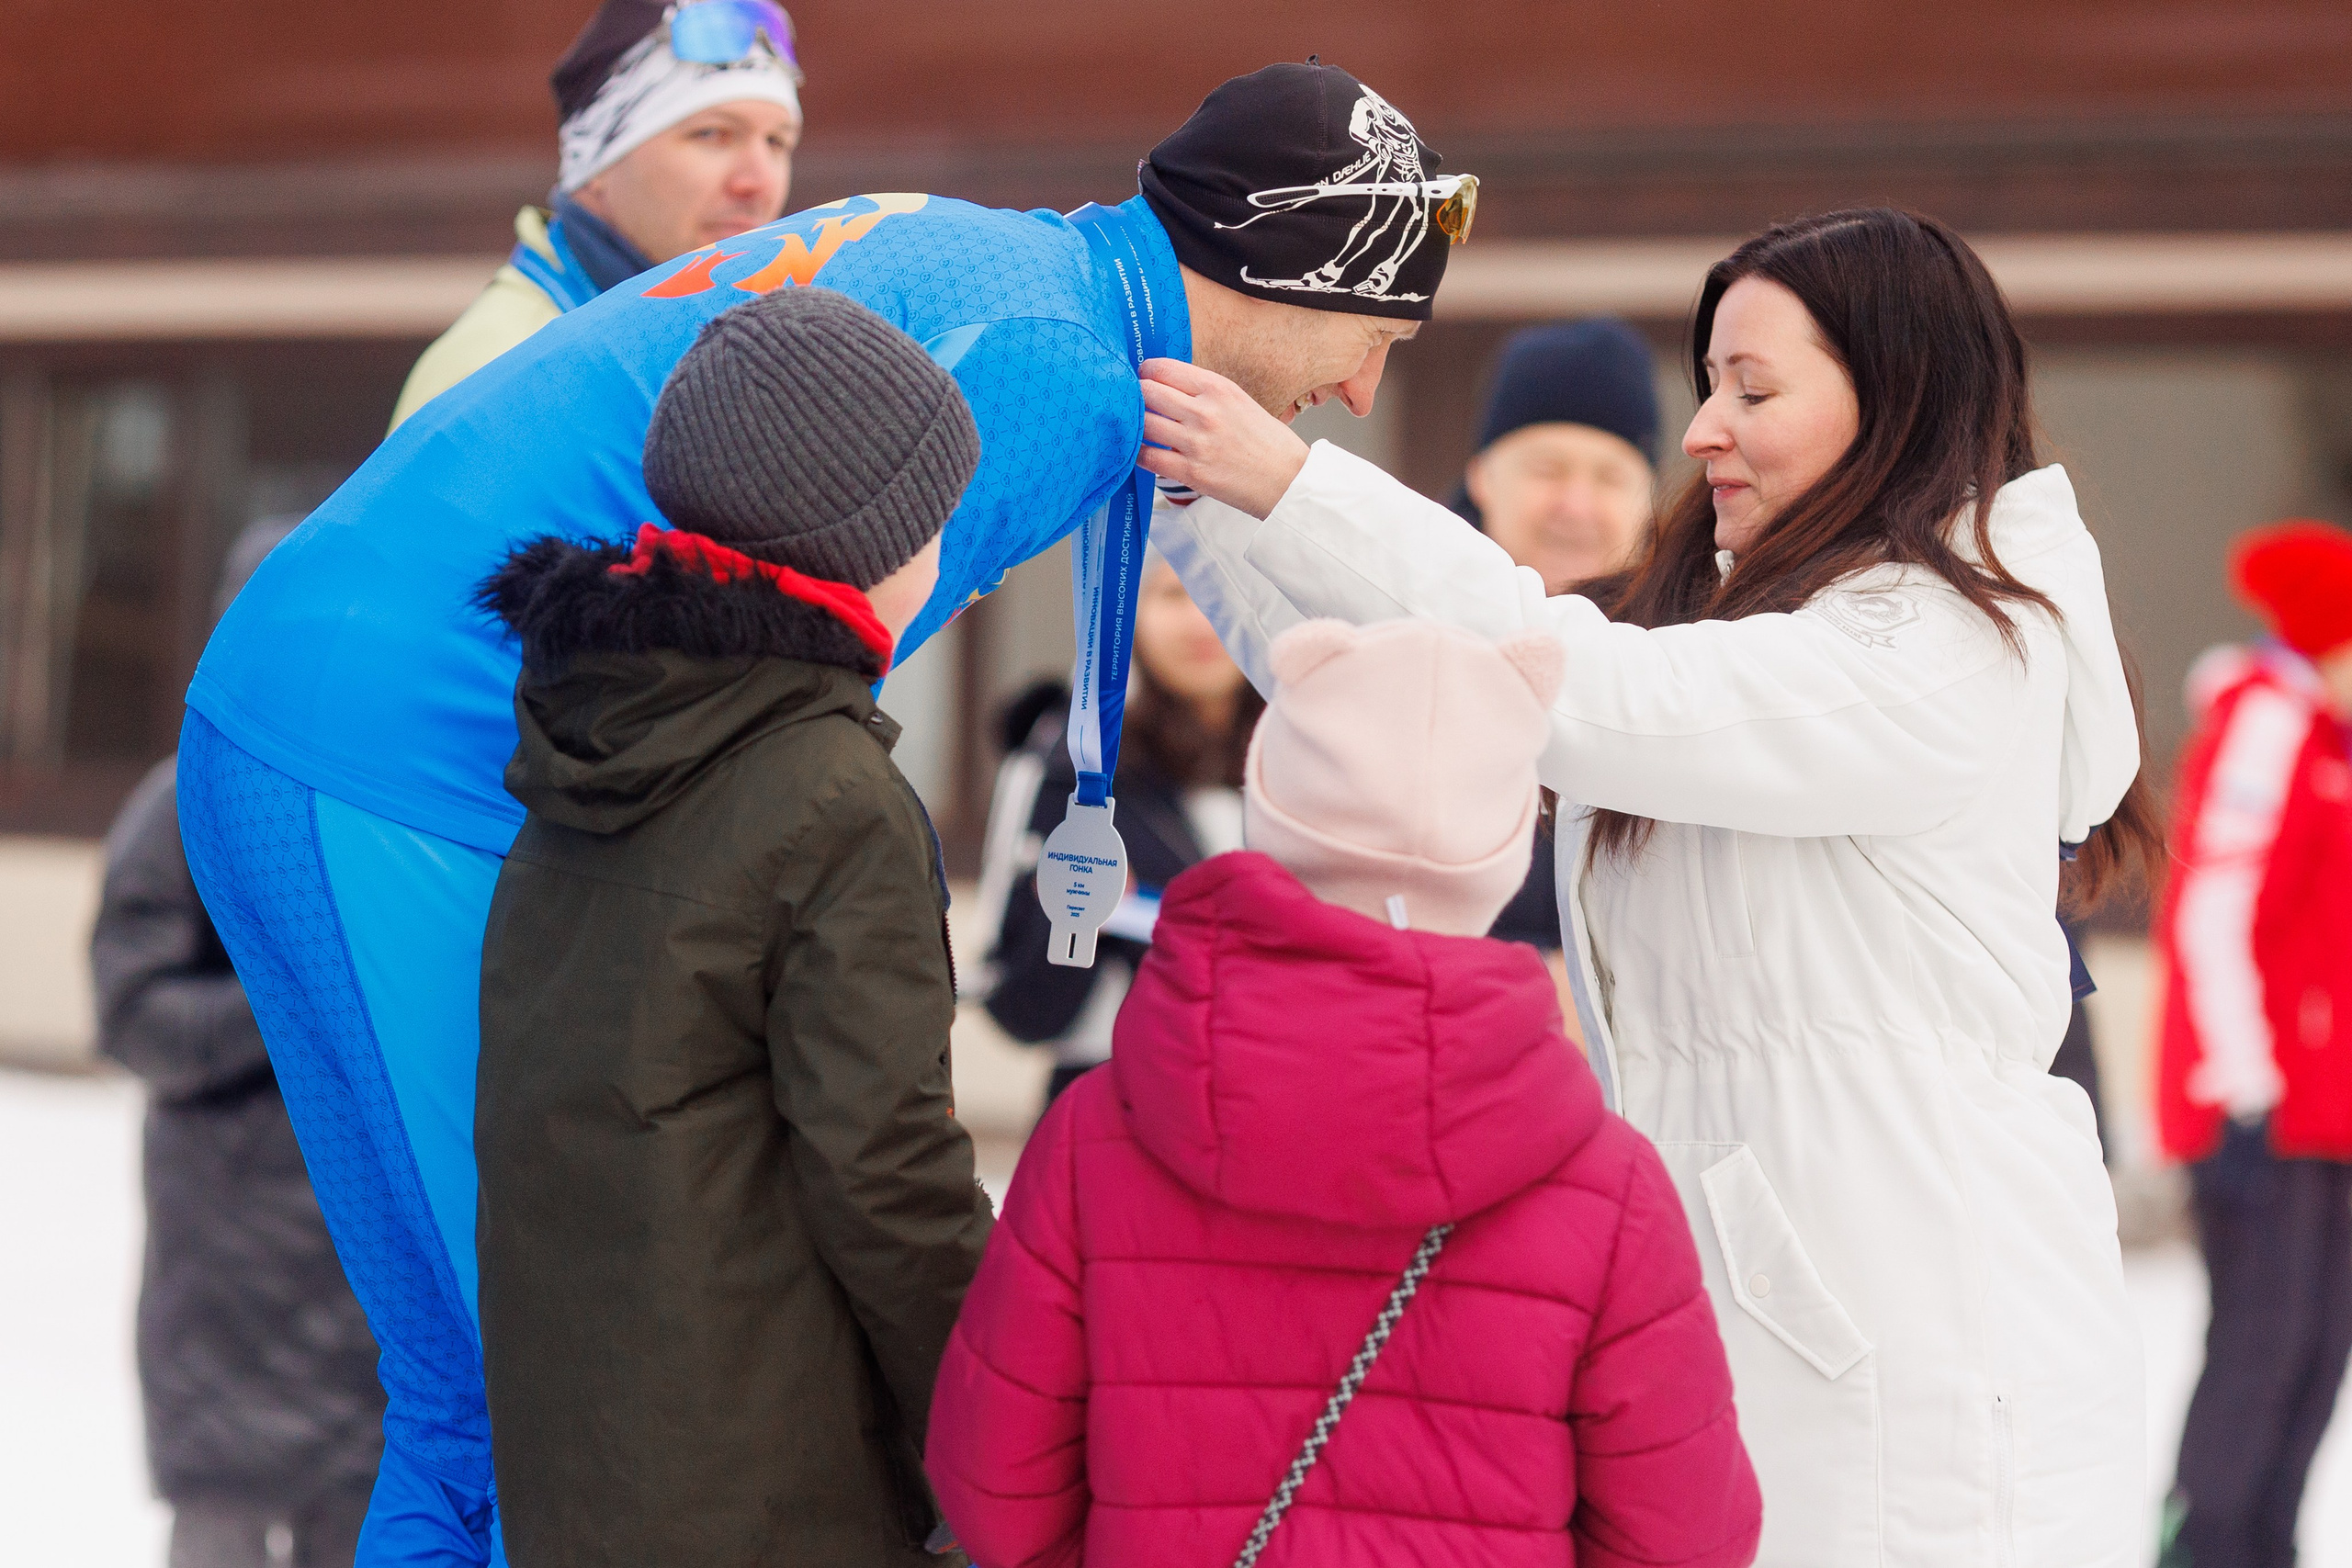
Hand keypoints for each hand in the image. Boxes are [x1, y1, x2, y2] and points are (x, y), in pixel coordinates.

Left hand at [1138, 359, 1311, 520]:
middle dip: (1135, 397)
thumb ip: (1204, 393)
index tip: (1143, 381)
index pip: (1162, 368)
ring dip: (1135, 426)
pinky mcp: (1191, 472)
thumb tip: (1167, 387)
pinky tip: (1142, 453)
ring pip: (1143, 423)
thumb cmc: (1266, 443)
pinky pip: (1147, 457)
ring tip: (1139, 430)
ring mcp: (1196, 442)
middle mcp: (1205, 411)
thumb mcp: (1239, 402)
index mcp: (1218, 388)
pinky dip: (1138, 453)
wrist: (1288, 481)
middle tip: (1134, 405)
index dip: (1145, 374)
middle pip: (1146, 392)